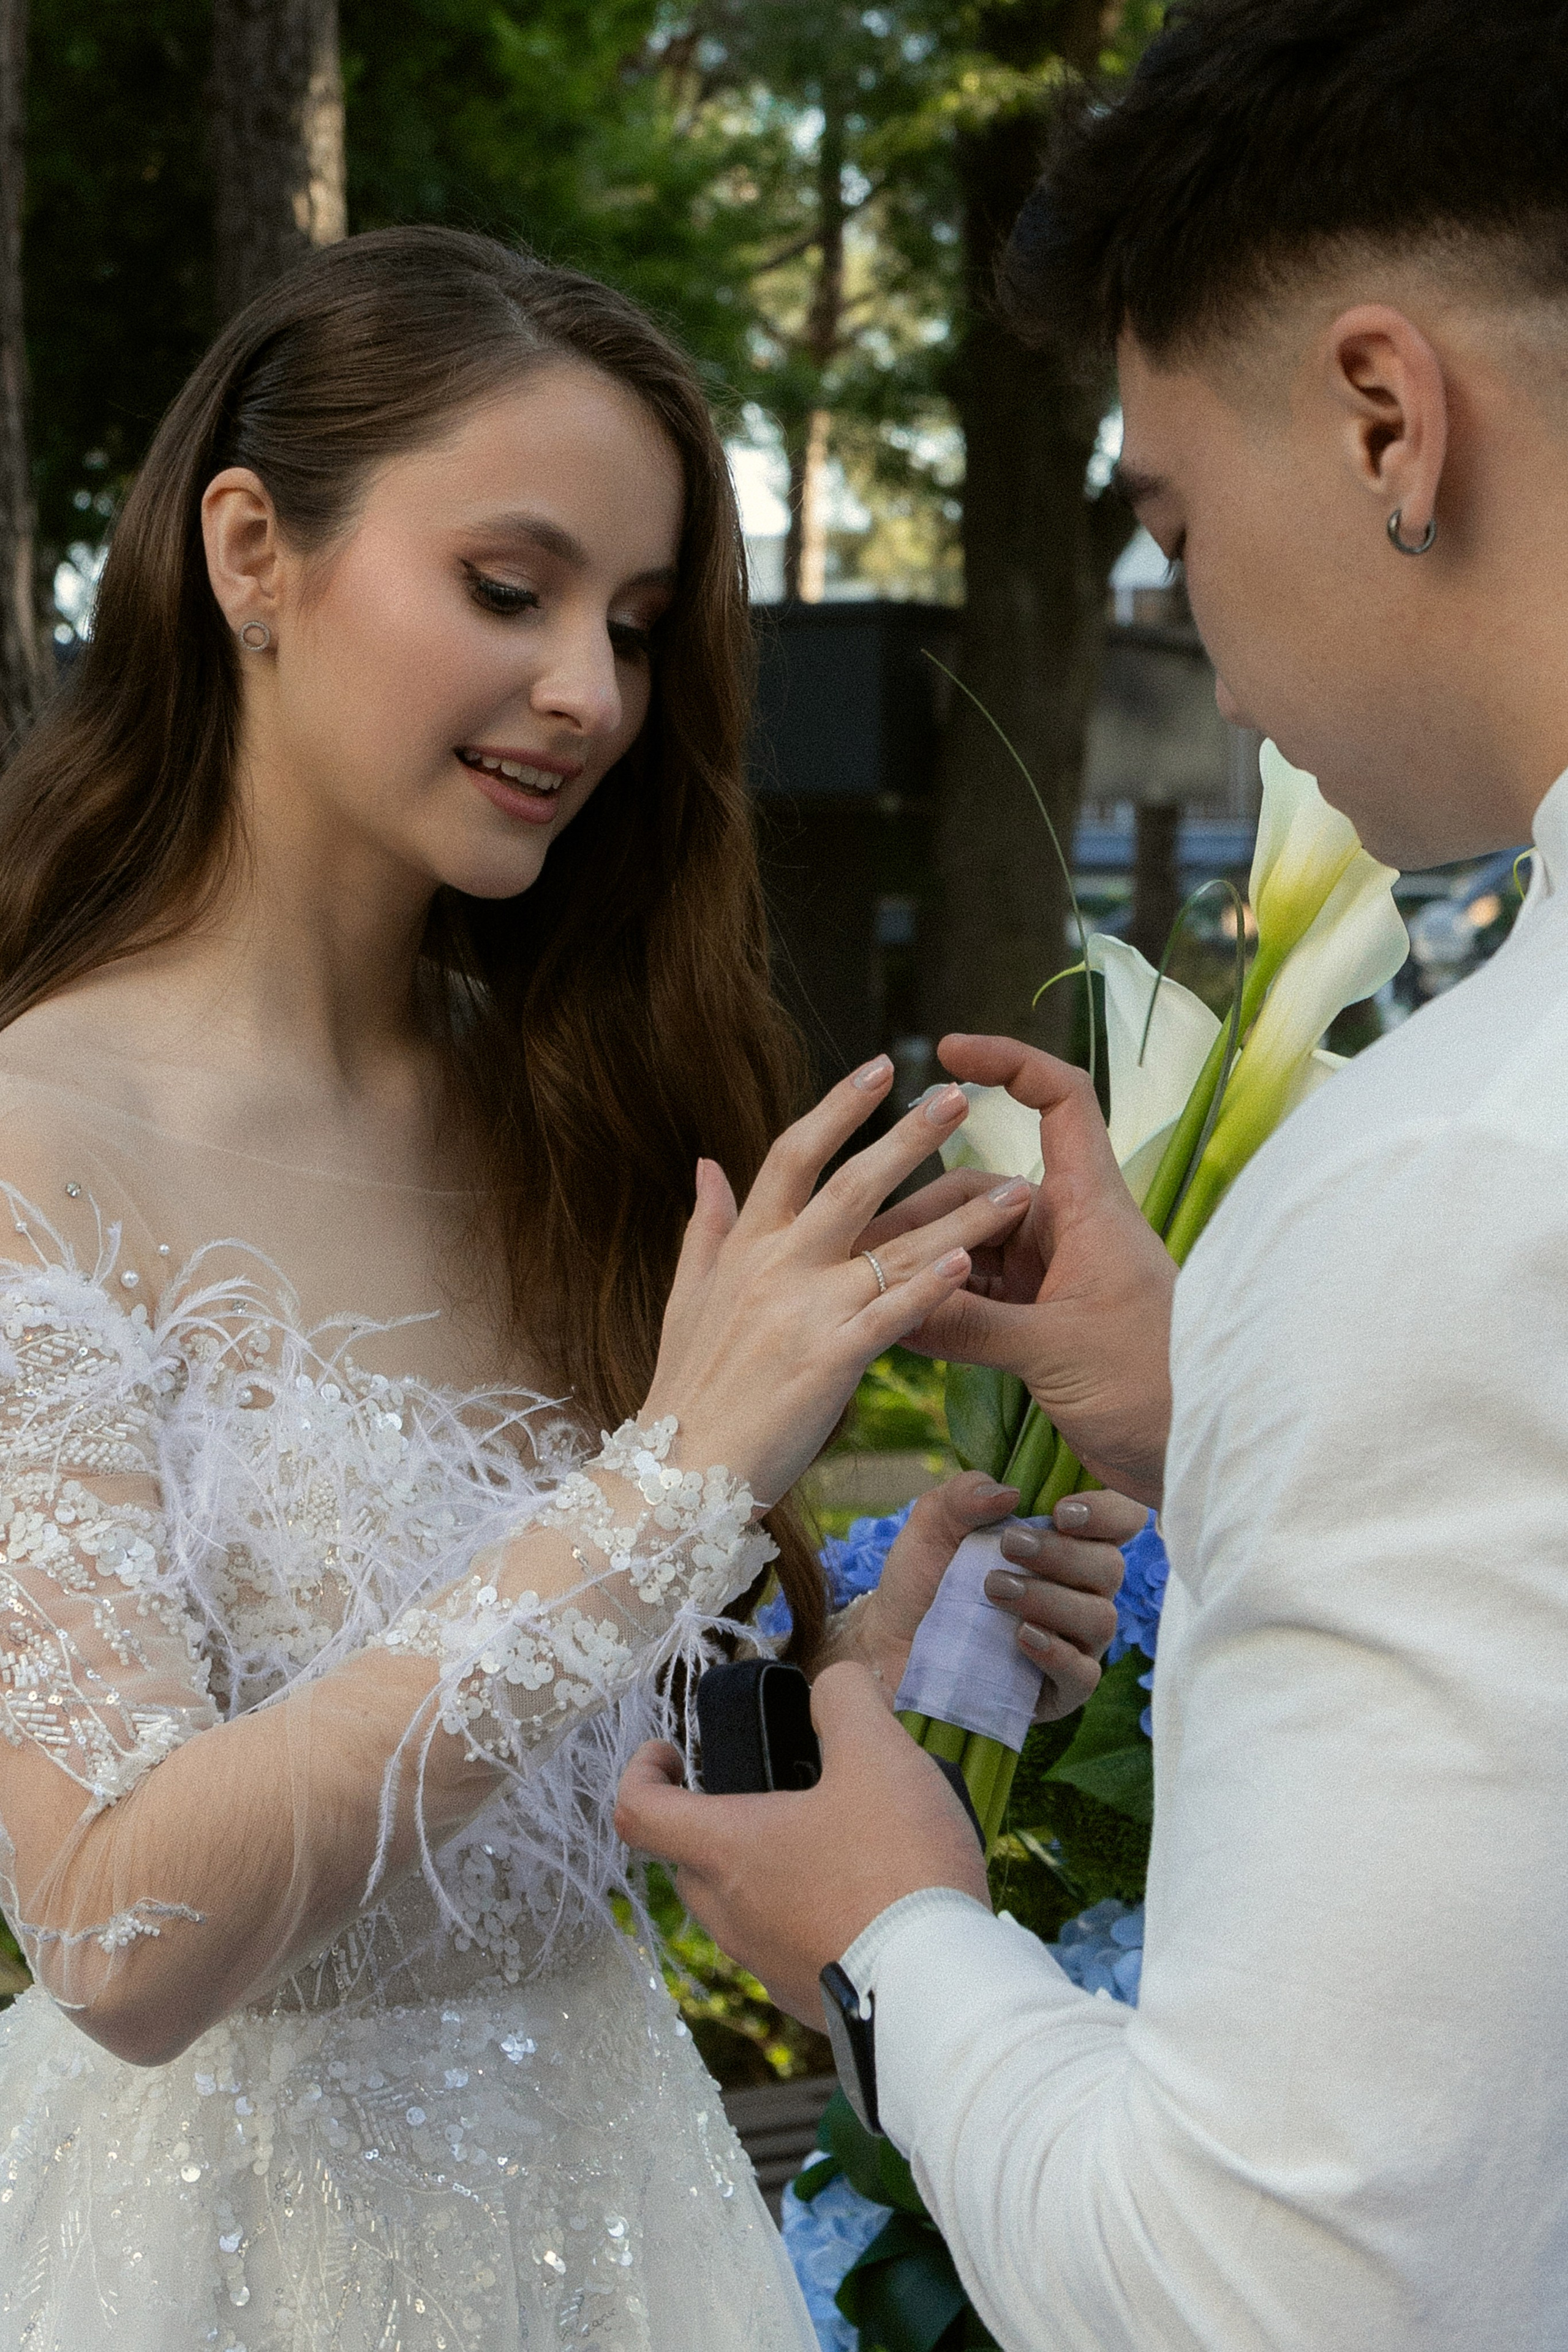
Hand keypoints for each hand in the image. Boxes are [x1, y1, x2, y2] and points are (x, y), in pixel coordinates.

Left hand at [614, 1663, 989, 2022]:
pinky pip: (786, 1949)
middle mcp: (731, 1917)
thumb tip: (832, 1685)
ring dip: (766, 1873)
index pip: (638, 1811)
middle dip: (713, 1823)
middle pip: (690, 1862)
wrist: (943, 1991)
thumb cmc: (899, 1866)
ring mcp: (767, 1967)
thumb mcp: (879, 1754)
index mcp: (727, 1851)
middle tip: (771, 1795)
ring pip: (738, 1910)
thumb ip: (846, 1700)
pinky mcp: (809, 2001)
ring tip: (833, 1844)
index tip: (670, 1752)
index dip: (642, 1771)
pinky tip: (865, 1899)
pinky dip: (806, 1918)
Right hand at [643, 1059, 1031, 1504]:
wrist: (675, 1475)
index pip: (793, 1154)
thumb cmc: (687, 1392)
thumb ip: (704, 1228)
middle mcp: (774, 1265)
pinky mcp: (827, 1360)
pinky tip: (969, 1261)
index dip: (838, 1107)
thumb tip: (707, 1164)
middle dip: (909, 1137)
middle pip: (851, 1184)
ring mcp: (801, 1310)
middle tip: (958, 1098)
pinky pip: (890, 1314)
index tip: (881, 1067)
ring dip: (957, 1215)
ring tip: (1014, 1189)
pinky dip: (930, 1286)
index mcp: (745, 1246)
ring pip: (890, 1246)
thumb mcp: (686, 1298)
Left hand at [838, 1475, 1141, 1719]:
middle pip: (1109, 1567)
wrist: (891, 1641)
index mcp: (1066, 1542)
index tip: (1062, 1510)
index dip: (1107, 1512)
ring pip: (1100, 1619)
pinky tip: (1021, 1637)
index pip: (1120, 1520)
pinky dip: (1057, 1653)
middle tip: (1009, 1546)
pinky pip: (1083, 1675)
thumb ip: (965, 1495)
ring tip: (995, 1590)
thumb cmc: (926, 1576)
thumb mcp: (934, 1523)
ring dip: (1050, 1599)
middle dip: (1061, 1553)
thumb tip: (1010, 1493)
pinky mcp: (1061, 1689)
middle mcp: (1081, 1591)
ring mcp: (1076, 1642)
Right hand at [882, 1037, 1177, 1504]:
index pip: (1060, 1101)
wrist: (1202, 1457)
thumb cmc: (1158, 1388)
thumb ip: (967, 1326)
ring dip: (924, 1266)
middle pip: (980, 1191)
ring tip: (864, 1288)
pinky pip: (976, 1297)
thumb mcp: (1052, 1351)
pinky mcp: (1043, 1324)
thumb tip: (887, 1304)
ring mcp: (1055, 1278)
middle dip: (921, 1215)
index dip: (1008, 1064)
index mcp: (1091, 1207)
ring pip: (970, 1247)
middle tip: (857, 1247)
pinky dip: (939, 1305)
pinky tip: (895, 1323)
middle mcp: (1071, 1231)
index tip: (947, 1053)